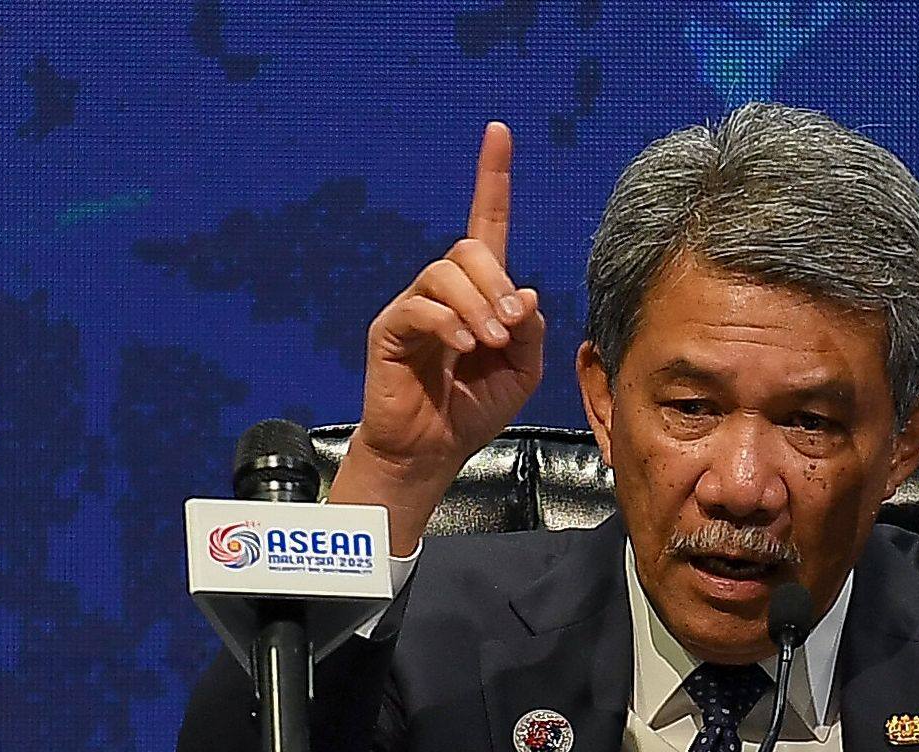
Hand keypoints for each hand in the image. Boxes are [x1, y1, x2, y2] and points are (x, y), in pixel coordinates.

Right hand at [334, 122, 546, 548]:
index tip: (500, 132)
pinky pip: (420, 306)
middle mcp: (443, 290)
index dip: (493, 179)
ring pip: (446, 272)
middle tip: (507, 331)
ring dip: (477, 306)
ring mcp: (413, 306)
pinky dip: (449, 324)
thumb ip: (529, 331)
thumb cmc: (473, 410)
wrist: (431, 451)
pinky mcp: (389, 329)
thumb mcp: (520, 371)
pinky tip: (463, 349)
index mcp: (478, 293)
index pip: (486, 224)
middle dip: (496, 285)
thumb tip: (522, 294)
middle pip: (469, 249)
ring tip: (487, 345)